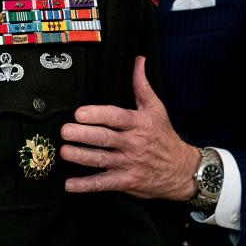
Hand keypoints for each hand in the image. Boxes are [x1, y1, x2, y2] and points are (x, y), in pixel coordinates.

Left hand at [60, 56, 199, 200]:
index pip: (116, 117)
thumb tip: (138, 60)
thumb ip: (141, 85)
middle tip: (66, 131)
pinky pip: (104, 184)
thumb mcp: (156, 108)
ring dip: (81, 157)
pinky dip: (86, 185)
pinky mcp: (126, 181)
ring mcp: (129, 164)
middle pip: (106, 139)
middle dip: (84, 135)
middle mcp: (133, 143)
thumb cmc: (164, 136)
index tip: (80, 113)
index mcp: (139, 123)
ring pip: (102, 160)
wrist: (181, 170)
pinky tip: (70, 184)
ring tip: (64, 152)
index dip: (97, 115)